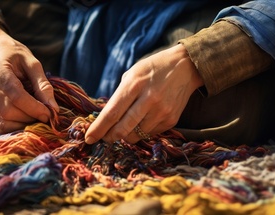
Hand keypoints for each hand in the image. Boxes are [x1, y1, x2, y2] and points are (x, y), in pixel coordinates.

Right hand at [0, 22, 58, 132]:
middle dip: (29, 119)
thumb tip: (54, 108)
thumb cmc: (15, 55)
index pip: (16, 96)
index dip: (34, 109)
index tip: (50, 114)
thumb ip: (43, 85)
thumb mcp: (32, 63)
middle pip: (8, 113)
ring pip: (1, 122)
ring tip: (35, 118)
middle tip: (44, 116)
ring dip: (22, 125)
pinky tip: (23, 119)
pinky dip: (13, 126)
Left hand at [85, 44, 202, 143]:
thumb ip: (120, 95)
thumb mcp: (132, 73)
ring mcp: (161, 111)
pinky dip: (141, 131)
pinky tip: (143, 120)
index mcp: (134, 84)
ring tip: (125, 126)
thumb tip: (106, 118)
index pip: (112, 113)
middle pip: (123, 128)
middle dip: (109, 137)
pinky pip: (149, 134)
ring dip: (126, 135)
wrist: (186, 67)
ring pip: (135, 135)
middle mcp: (149, 99)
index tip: (88, 138)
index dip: (98, 128)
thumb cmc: (153, 69)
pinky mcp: (171, 120)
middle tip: (105, 138)